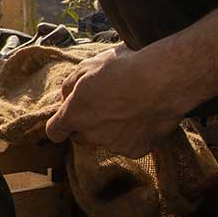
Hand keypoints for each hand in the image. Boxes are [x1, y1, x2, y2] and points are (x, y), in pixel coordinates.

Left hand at [46, 45, 186, 156]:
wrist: (164, 80)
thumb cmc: (124, 68)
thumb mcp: (88, 67)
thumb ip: (70, 87)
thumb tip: (67, 99)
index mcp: (74, 115)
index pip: (54, 131)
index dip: (59, 124)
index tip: (67, 116)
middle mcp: (91, 135)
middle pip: (81, 136)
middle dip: (87, 124)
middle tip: (104, 103)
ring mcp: (115, 145)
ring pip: (106, 140)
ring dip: (111, 129)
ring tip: (128, 106)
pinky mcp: (137, 150)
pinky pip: (129, 144)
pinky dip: (133, 134)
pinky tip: (142, 115)